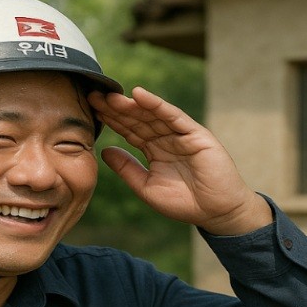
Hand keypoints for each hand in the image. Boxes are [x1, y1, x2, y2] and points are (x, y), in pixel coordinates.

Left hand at [89, 87, 271, 235]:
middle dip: (116, 108)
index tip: (89, 109)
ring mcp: (180, 134)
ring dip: (131, 105)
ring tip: (110, 96)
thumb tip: (105, 151)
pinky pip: (173, 116)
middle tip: (93, 95)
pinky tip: (140, 96)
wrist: (217, 212)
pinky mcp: (195, 134)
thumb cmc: (185, 203)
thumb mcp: (147, 187)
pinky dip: (157, 105)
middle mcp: (166, 138)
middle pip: (137, 119)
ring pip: (152, 115)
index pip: (129, 130)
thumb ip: (127, 169)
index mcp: (154, 150)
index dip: (110, 120)